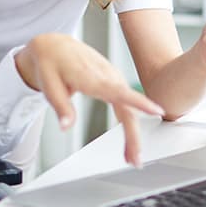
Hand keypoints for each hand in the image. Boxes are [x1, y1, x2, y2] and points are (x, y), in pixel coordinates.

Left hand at [15, 34, 163, 165]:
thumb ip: (60, 106)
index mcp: (90, 76)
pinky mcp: (114, 82)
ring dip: (133, 135)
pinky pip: (126, 105)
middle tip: (135, 160)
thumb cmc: (50, 63)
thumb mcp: (48, 84)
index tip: (157, 111)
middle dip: (133, 136)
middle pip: (127, 108)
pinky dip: (129, 125)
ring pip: (129, 109)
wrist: (55, 46)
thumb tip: (66, 126)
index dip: (138, 102)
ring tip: (132, 158)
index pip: (118, 90)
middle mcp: (106, 76)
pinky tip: (129, 141)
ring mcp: (113, 78)